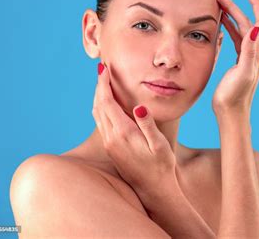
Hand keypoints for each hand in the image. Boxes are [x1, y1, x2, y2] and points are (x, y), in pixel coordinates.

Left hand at [91, 63, 176, 198]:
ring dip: (98, 97)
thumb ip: (148, 125)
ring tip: (103, 83)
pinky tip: (107, 104)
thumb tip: (138, 107)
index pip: (107, 102)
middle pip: (98, 106)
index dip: (104, 84)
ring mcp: (109, 144)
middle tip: (102, 70)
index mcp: (122, 133)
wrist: (154, 190)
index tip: (105, 69)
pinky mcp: (111, 149)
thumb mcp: (159, 145)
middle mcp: (111, 138)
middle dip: (99, 86)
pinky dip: (101, 108)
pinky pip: (100, 122)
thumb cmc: (161, 166)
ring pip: (97, 114)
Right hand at [212, 0, 258, 113]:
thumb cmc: (234, 97)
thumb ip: (249, 51)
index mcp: (258, 53)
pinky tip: (221, 22)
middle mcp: (257, 52)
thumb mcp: (243, 74)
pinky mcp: (240, 61)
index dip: (255, 3)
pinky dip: (229, 27)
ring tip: (219, 3)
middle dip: (236, 6)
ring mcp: (249, 56)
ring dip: (232, 15)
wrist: (232, 114)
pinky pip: (237, 38)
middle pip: (249, 22)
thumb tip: (257, 28)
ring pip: (242, 29)